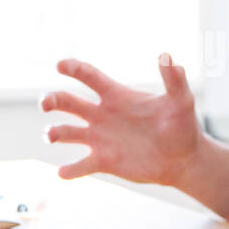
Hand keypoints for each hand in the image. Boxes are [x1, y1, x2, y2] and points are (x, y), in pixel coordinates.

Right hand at [40, 54, 203, 185]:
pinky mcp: (103, 161)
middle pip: (68, 102)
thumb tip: (167, 56)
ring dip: (54, 133)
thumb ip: (174, 79)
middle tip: (45, 103)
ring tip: (51, 135)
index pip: (89, 77)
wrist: (183, 159)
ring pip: (67, 132)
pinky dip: (69, 170)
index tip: (60, 65)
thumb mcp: (181, 101)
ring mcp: (100, 139)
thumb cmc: (182, 125)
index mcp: (116, 96)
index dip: (73, 68)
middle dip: (52, 99)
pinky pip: (80, 165)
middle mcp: (102, 115)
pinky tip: (63, 172)